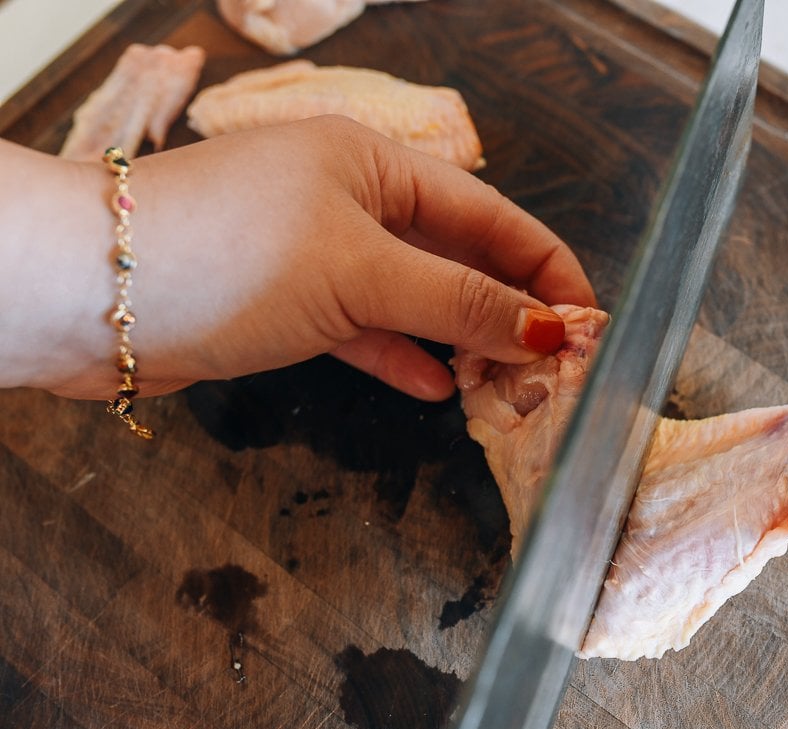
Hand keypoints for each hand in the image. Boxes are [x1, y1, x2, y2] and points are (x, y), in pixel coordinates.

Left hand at [2, 116, 594, 399]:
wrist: (83, 294)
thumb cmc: (227, 256)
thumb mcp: (360, 272)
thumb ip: (460, 302)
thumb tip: (552, 328)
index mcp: (376, 165)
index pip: (491, 217)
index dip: (546, 271)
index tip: (590, 324)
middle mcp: (353, 202)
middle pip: (458, 259)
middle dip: (509, 314)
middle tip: (553, 373)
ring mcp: (319, 255)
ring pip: (417, 299)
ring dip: (464, 343)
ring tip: (508, 390)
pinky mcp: (289, 305)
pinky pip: (368, 329)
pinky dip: (405, 357)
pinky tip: (439, 390)